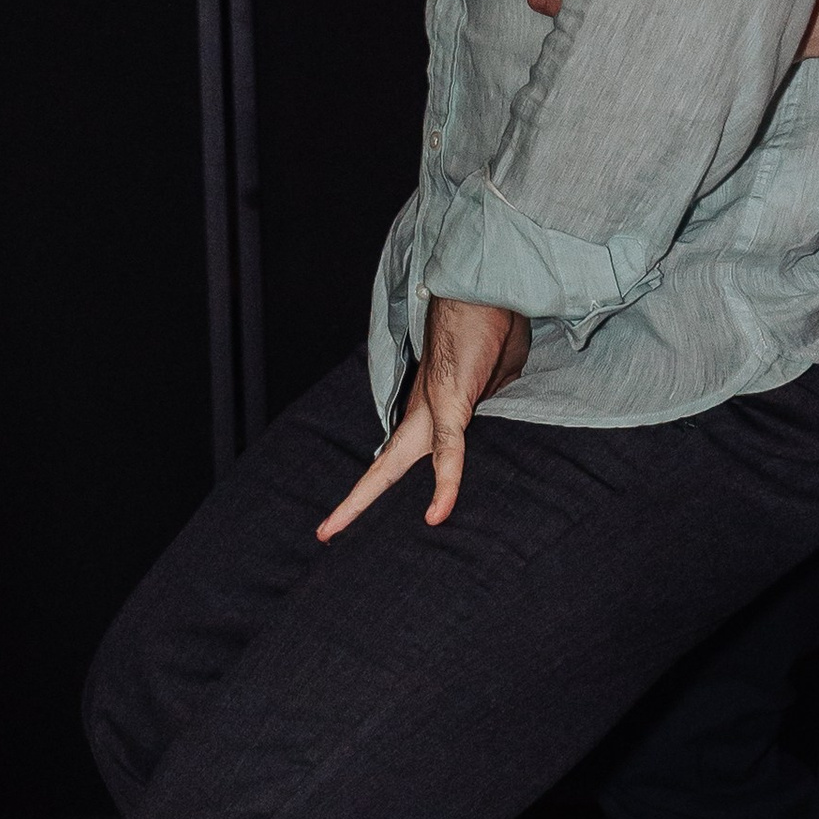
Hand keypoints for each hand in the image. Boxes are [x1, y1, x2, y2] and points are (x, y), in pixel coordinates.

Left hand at [316, 297, 529, 536]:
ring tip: (330, 528)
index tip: (362, 501)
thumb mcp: (495, 371)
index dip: (382, 476)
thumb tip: (485, 406)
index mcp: (431, 402)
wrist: (485, 286)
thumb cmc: (491, 320)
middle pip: (385, 463)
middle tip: (323, 533)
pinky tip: (437, 515)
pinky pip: (448, 449)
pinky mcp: (450, 401)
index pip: (402, 446)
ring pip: (397, 461)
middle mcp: (423, 406)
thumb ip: (485, 396)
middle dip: (355, 500)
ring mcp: (433, 405)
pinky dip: (445, 482)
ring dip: (365, 495)